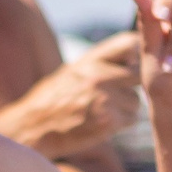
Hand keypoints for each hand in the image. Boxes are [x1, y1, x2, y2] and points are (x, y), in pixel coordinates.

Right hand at [0, 33, 142, 159]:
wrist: (32, 127)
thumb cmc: (53, 100)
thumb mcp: (73, 71)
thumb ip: (102, 62)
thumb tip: (136, 55)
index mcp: (90, 59)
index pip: (131, 43)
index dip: (138, 54)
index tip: (132, 65)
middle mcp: (98, 75)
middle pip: (139, 75)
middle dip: (131, 87)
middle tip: (115, 96)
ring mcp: (103, 98)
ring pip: (136, 101)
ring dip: (125, 109)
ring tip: (101, 113)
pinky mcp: (106, 121)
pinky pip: (131, 120)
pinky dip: (120, 125)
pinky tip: (100, 124)